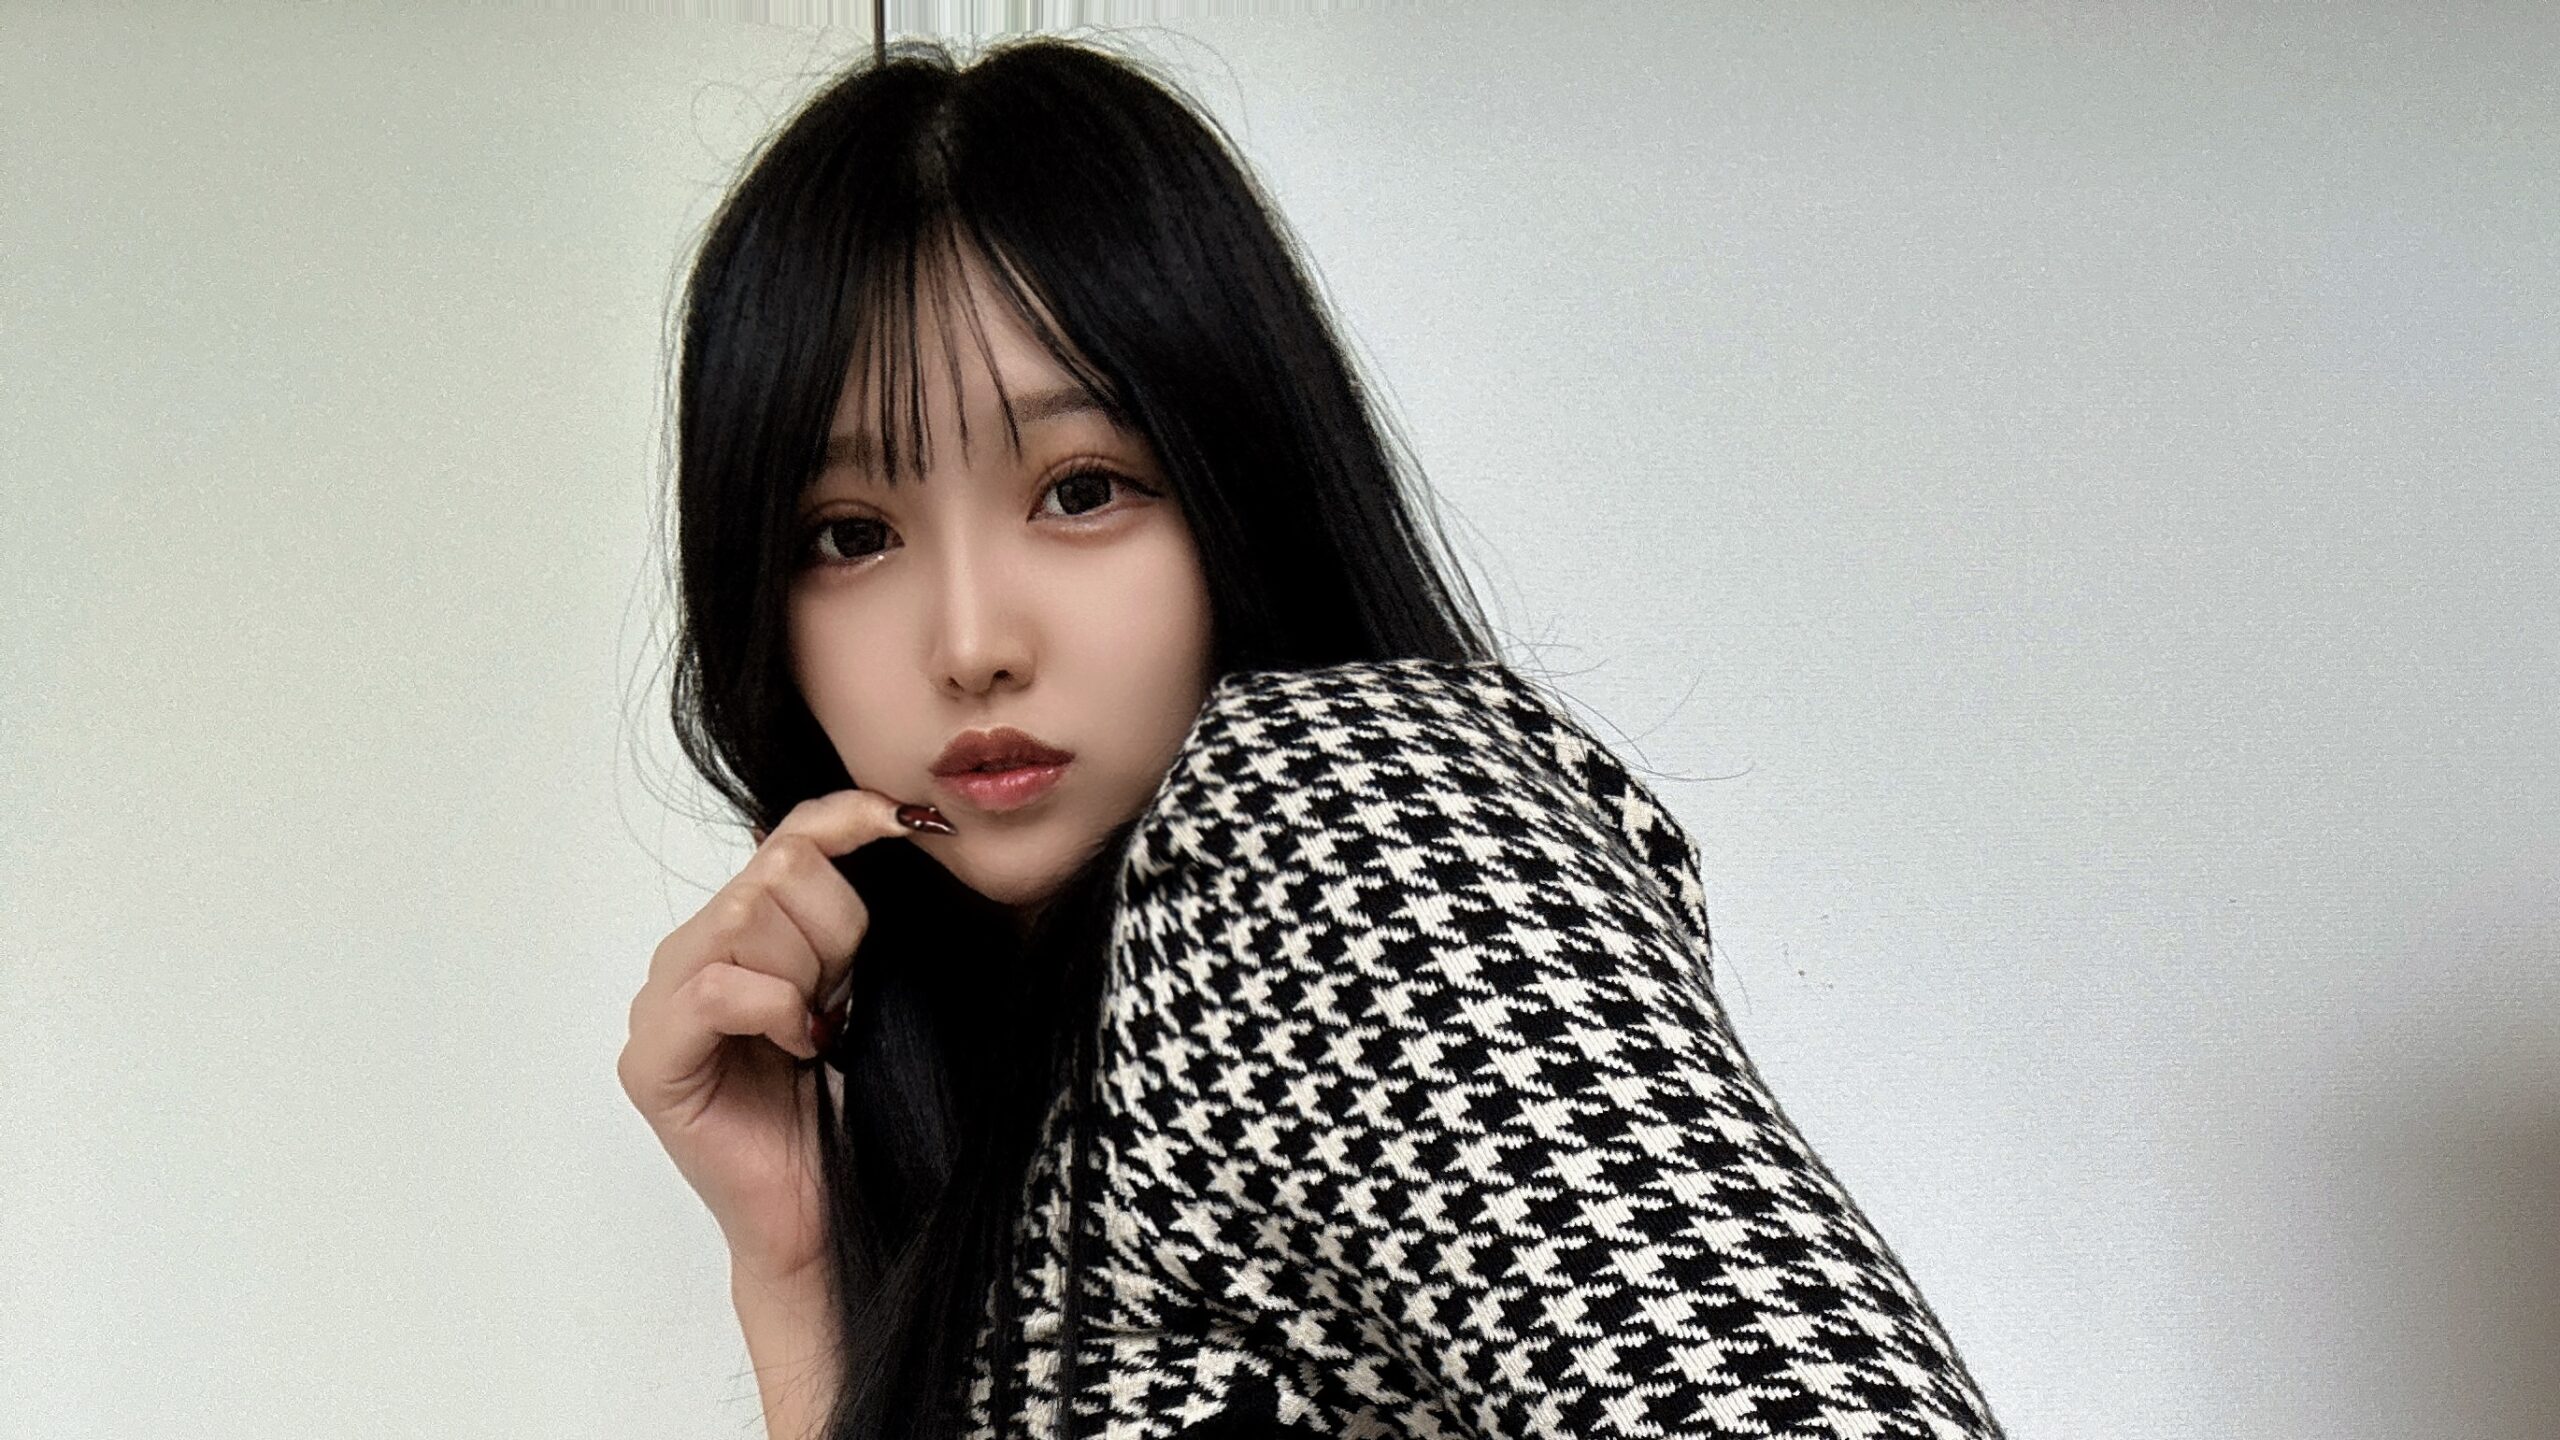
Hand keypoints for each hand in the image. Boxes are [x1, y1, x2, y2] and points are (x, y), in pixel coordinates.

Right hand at [616, 788, 954, 1286]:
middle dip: (837, 931)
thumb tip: (885, 823)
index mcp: (739, 928)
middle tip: (843, 1002)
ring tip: (816, 1032)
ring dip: (808, 973)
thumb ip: (849, 912)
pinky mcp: (652, 1059)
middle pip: (777, 870)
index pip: (786, 834)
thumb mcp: (866, 985)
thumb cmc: (852, 1105)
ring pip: (746, 917)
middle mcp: (689, 953)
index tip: (911, 824)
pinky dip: (776, 1009)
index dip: (846, 818)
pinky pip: (718, 989)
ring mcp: (660, 1004)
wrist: (828, 1214)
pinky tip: (800, 1047)